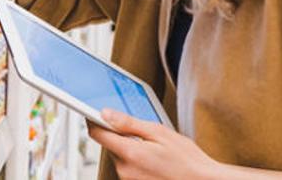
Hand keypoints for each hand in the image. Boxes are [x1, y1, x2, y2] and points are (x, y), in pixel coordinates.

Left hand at [88, 109, 225, 179]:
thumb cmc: (187, 159)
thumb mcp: (159, 132)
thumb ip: (129, 123)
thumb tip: (106, 114)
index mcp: (130, 154)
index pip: (97, 134)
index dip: (94, 120)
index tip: (95, 112)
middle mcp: (125, 170)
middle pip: (109, 145)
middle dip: (119, 135)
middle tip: (142, 131)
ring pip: (119, 157)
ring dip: (129, 149)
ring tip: (154, 148)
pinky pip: (128, 168)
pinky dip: (136, 161)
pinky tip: (154, 160)